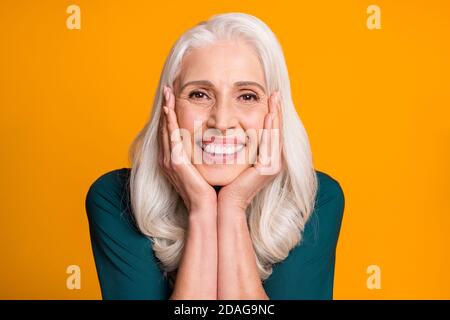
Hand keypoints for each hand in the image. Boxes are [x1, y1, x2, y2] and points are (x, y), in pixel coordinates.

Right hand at [158, 85, 216, 212]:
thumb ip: (202, 157)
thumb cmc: (207, 191)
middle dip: (166, 107)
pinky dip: (169, 122)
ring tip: (167, 93)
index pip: (171, 131)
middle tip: (167, 89)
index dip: (171, 114)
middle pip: (165, 127)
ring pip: (166, 128)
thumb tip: (214, 144)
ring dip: (166, 109)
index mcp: (174, 159)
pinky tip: (169, 109)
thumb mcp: (203, 169)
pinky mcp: (175, 162)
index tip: (173, 98)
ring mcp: (169, 160)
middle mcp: (168, 158)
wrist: (205, 208)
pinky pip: (171, 137)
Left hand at [218, 91, 282, 211]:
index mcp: (266, 160)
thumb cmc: (224, 181)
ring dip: (276, 115)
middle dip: (276, 111)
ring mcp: (273, 166)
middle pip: (276, 131)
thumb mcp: (233, 159)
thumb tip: (230, 127)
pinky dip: (270, 129)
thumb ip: (237, 145)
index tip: (269, 97)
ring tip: (273, 99)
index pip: (270, 132)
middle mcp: (273, 162)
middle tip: (275, 93)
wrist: (224, 203)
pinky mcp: (269, 169)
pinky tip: (268, 115)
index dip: (271, 114)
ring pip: (276, 135)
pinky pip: (271, 144)